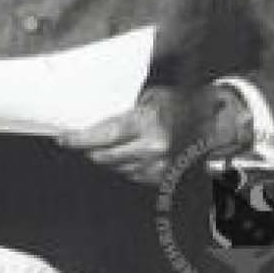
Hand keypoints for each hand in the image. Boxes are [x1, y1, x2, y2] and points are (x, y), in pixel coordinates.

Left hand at [57, 85, 193, 183]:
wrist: (210, 123)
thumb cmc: (177, 104)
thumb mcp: (148, 96)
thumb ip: (122, 108)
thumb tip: (88, 116)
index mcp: (149, 122)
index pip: (105, 134)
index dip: (80, 139)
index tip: (63, 139)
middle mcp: (155, 146)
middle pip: (106, 156)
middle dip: (88, 149)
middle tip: (78, 141)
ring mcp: (160, 165)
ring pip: (116, 168)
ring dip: (106, 158)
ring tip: (104, 145)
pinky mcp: (163, 177)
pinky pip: (131, 175)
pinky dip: (123, 166)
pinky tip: (125, 153)